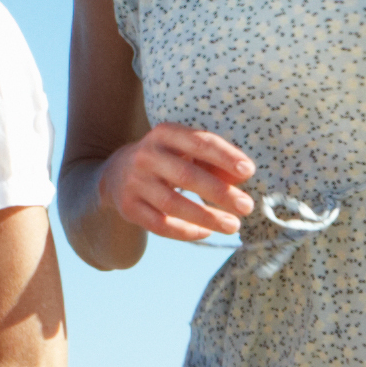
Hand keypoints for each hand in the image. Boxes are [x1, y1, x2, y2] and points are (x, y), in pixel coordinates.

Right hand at [98, 122, 258, 243]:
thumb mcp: (185, 151)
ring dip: (207, 217)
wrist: (117, 173)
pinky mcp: (129, 207)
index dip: (225, 156)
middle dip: (220, 193)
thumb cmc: (166, 161)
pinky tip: (206, 232)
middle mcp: (146, 156)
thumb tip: (241, 178)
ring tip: (233, 225)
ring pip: (173, 204)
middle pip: (187, 176)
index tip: (249, 171)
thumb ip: (214, 162)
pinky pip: (160, 225)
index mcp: (164, 134)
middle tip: (247, 206)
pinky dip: (185, 231)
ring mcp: (135, 183)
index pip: (198, 142)